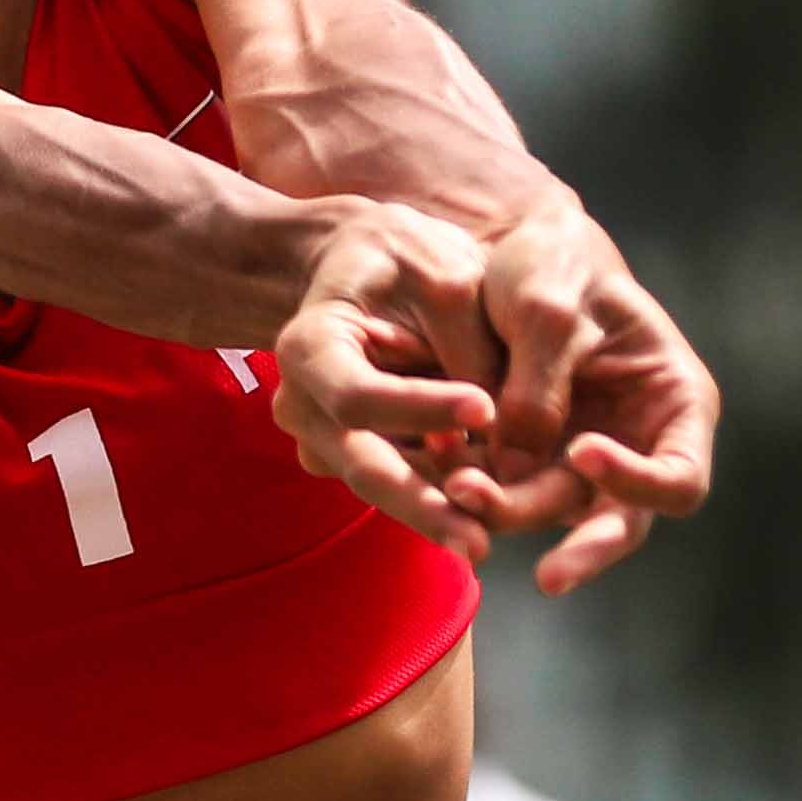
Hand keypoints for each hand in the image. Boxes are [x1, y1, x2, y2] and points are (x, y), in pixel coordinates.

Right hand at [270, 200, 514, 548]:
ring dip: (435, 513)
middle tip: (478, 543)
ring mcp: (322, 439)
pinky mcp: (354, 458)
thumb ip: (470, 345)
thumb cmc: (404, 257)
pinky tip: (482, 516)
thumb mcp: (445, 275)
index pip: (358, 393)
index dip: (419, 407)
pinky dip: (437, 497)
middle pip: (361, 465)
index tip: (486, 409)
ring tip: (486, 540)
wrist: (361, 267)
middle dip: (421, 505)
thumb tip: (499, 426)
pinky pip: (398, 483)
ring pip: (381, 487)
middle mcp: (302, 404)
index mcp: (309, 346)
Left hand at [452, 206, 721, 592]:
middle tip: (538, 566)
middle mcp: (638, 443)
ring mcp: (586, 458)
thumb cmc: (555, 261)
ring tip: (455, 485)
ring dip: (506, 508)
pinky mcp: (531, 460)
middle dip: (574, 541)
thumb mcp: (548, 307)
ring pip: (551, 512)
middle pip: (619, 521)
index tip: (584, 450)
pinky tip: (440, 470)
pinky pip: (507, 490)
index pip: (680, 478)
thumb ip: (537, 388)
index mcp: (675, 401)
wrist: (512, 246)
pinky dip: (476, 484)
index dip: (638, 481)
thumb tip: (513, 472)